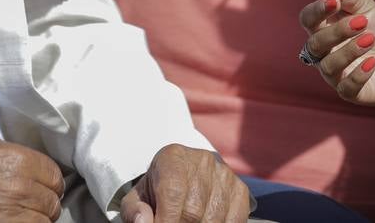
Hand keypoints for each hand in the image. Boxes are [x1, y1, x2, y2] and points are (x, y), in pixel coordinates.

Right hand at [0, 124, 64, 222]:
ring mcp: (7, 217)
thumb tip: (16, 156)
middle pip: (51, 204)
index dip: (49, 180)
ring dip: (35, 220)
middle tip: (30, 203)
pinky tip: (10, 222)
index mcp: (17, 160)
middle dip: (44, 203)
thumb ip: (2, 146)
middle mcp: (18, 189)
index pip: (54, 176)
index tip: (42, 184)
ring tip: (21, 216)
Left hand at [119, 145, 249, 222]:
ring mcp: (224, 174)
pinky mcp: (240, 189)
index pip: (172, 192)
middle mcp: (202, 161)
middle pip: (194, 211)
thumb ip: (134, 211)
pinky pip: (234, 219)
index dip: (166, 219)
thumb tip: (144, 222)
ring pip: (214, 218)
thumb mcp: (139, 197)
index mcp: (172, 157)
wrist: (184, 173)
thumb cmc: (158, 190)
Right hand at [298, 0, 374, 110]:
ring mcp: (333, 74)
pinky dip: (358, 75)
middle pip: (315, 43)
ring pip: (329, 65)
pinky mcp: (348, 91)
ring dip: (349, 51)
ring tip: (370, 39)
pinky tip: (372, 63)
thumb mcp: (369, 9)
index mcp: (322, 28)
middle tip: (362, 22)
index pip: (308, 19)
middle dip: (337, 31)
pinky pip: (345, 87)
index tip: (335, 1)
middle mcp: (322, 52)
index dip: (317, 10)